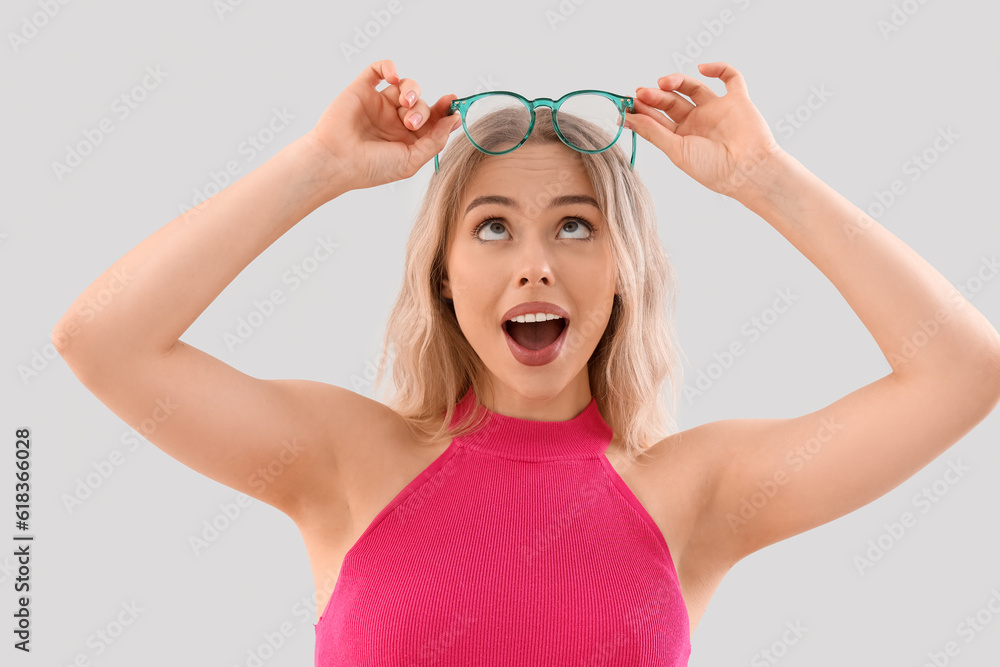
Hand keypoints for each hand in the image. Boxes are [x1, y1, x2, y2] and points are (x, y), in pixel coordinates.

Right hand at [307, 59, 460, 190]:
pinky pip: (378, 70)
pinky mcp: (362, 90)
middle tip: (412, 122)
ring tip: (405, 103)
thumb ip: (435, 141)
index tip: (452, 103)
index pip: (432, 119)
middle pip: (421, 103)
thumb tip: (455, 120)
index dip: (444, 110)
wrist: (337, 161)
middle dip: (422, 110)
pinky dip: (388, 67)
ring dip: (412, 90)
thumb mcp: (411, 160)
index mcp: (407, 139)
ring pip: (405, 86)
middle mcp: (394, 120)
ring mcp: (378, 104)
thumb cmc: (371, 167)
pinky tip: (393, 75)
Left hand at [625, 62, 784, 202]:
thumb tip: (626, 119)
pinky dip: (719, 68)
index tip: (627, 105)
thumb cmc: (712, 168)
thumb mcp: (676, 150)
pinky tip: (703, 68)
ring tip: (663, 82)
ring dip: (677, 82)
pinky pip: (731, 78)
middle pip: (671, 102)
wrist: (747, 170)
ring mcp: (716, 110)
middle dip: (655, 96)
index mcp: (682, 138)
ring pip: (693, 87)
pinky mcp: (737, 100)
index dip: (642, 111)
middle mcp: (698, 122)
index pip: (657, 119)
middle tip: (642, 93)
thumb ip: (653, 132)